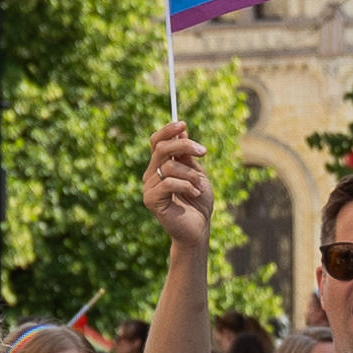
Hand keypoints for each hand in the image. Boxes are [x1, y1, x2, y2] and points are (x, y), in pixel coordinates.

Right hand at [139, 122, 213, 249]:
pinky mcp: (150, 200)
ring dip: (191, 175)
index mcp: (160, 167)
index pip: (156, 142)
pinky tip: (195, 194)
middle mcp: (151, 175)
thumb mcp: (196, 172)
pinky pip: (168, 183)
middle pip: (162, 148)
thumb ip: (186, 155)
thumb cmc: (198, 202)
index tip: (183, 123)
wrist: (199, 228)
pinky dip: (186, 186)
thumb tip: (182, 130)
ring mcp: (149, 188)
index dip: (167, 130)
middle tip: (203, 151)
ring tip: (200, 187)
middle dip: (184, 146)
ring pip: (169, 166)